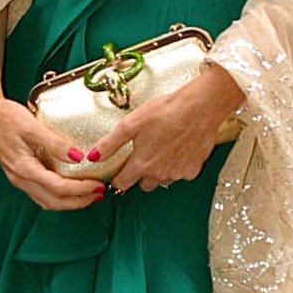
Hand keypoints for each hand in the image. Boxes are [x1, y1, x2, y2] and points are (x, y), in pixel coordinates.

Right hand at [0, 90, 103, 209]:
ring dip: (69, 201)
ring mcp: (19, 178)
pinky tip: (68, 187)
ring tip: (88, 194)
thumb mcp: (31, 126)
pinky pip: (41, 193)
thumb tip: (77, 156)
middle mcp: (20, 178)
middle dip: (79, 201)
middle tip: (98, 194)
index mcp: (24, 168)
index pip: (58, 188)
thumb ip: (54, 143)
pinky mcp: (19, 174)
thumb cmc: (3, 117)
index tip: (97, 184)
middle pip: (54, 201)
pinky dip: (58, 195)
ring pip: (47, 200)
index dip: (80, 189)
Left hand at [93, 68, 243, 194]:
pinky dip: (178, 165)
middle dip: (141, 173)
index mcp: (142, 164)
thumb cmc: (166, 111)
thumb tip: (93, 157)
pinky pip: (180, 174)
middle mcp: (159, 174)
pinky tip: (179, 147)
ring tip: (163, 146)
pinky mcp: (193, 170)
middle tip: (145, 153)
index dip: (118, 177)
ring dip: (160, 169)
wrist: (200, 107)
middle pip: (143, 184)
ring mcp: (177, 174)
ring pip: (162, 179)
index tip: (120, 170)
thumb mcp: (131, 123)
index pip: (122, 184)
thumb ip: (110, 143)